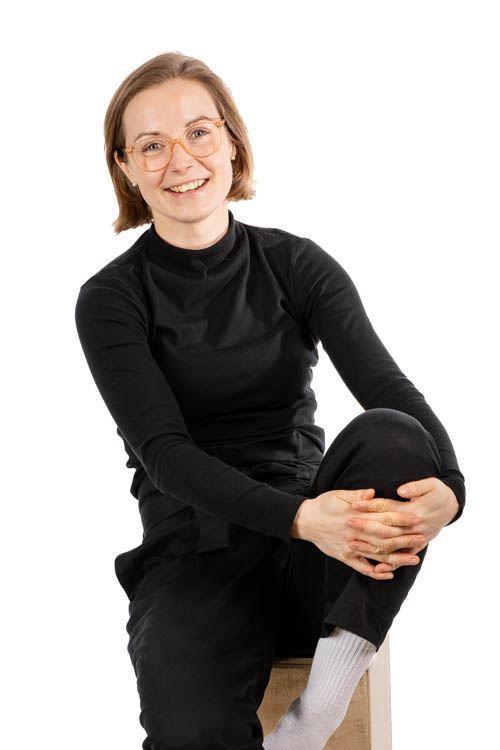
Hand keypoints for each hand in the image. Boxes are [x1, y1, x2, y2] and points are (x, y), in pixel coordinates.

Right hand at [292, 487, 425, 580]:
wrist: (304, 522)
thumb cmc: (323, 505)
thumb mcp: (338, 495)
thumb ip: (356, 495)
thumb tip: (372, 493)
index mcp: (356, 516)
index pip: (383, 518)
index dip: (401, 519)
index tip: (417, 519)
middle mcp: (355, 534)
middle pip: (385, 539)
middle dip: (405, 539)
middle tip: (422, 539)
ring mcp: (351, 548)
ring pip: (378, 555)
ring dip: (397, 558)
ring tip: (414, 558)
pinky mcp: (345, 557)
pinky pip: (363, 568)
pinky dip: (377, 573)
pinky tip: (390, 574)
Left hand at [347, 477, 458, 573]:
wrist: (452, 506)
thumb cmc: (438, 492)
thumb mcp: (430, 485)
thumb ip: (415, 487)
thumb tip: (401, 490)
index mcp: (415, 511)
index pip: (387, 508)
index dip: (369, 506)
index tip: (353, 505)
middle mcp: (415, 528)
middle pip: (385, 528)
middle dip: (364, 526)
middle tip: (346, 522)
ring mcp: (416, 539)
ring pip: (391, 546)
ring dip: (371, 546)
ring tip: (352, 545)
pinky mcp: (417, 546)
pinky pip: (402, 558)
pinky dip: (390, 564)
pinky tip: (376, 570)